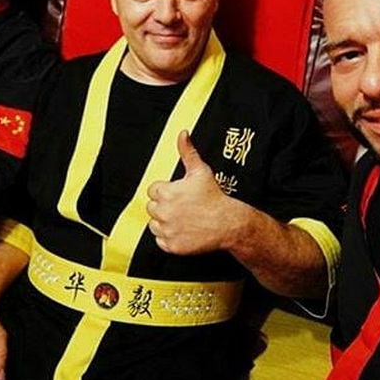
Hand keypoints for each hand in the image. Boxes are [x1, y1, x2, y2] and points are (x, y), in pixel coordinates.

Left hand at [146, 130, 235, 254]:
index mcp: (166, 193)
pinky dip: (169, 237)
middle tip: (182, 206)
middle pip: (152, 207)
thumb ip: (187, 151)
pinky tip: (183, 230)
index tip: (178, 194)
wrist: (228, 223)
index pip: (153, 191)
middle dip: (164, 206)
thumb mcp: (200, 171)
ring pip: (154, 224)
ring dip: (164, 222)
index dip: (166, 191)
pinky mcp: (171, 245)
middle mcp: (164, 212)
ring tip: (183, 218)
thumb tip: (183, 134)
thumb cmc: (214, 198)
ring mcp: (167, 230)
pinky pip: (161, 241)